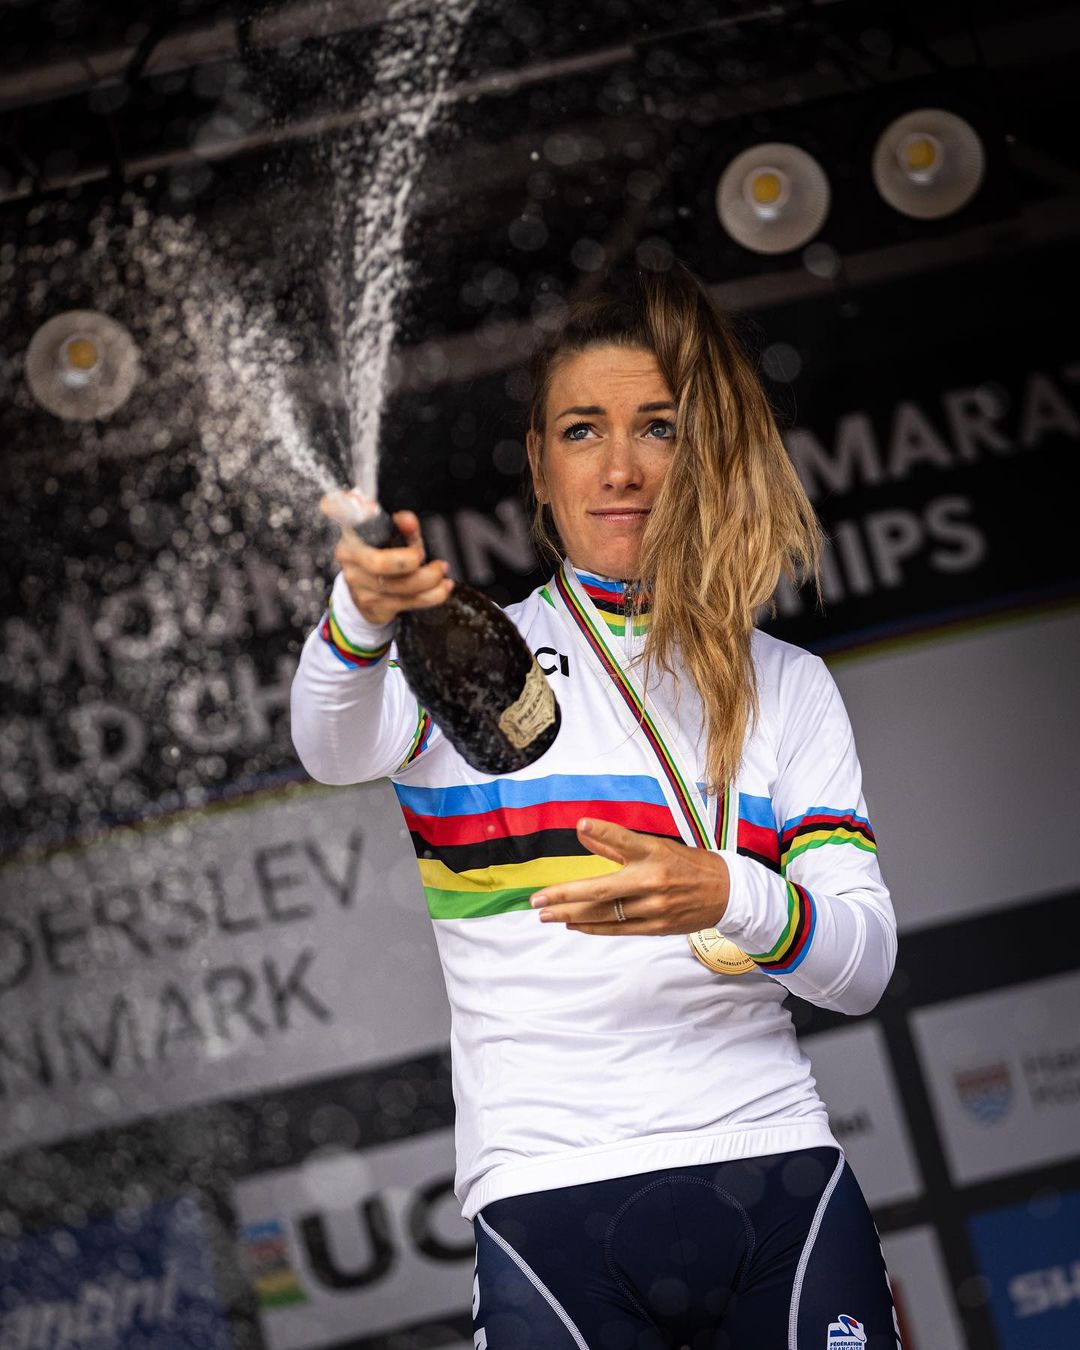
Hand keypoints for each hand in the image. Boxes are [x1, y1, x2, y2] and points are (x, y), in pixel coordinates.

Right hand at [321, 504, 453, 625]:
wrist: (365, 596)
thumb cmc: (381, 559)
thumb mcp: (393, 538)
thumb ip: (404, 527)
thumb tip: (408, 520)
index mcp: (352, 534)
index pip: (338, 512)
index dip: (345, 508)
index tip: (369, 508)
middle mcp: (350, 559)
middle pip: (379, 563)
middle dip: (409, 561)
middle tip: (424, 556)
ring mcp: (360, 586)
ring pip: (399, 586)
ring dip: (429, 579)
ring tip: (441, 571)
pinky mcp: (374, 606)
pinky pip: (408, 601)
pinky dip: (432, 595)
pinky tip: (442, 587)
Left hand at [530, 817, 730, 935]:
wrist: (727, 894)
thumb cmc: (688, 865)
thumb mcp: (658, 846)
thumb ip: (618, 844)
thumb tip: (584, 831)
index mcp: (655, 853)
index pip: (625, 841)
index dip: (604, 832)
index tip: (582, 825)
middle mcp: (653, 880)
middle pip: (602, 890)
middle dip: (565, 895)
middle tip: (537, 899)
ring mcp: (654, 907)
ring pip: (605, 913)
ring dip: (571, 914)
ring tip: (545, 914)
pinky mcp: (656, 927)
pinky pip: (618, 929)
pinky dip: (593, 927)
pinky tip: (572, 923)